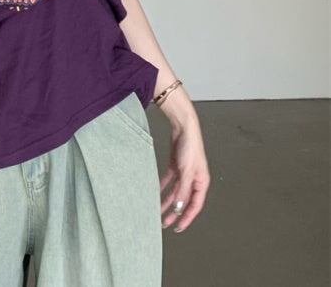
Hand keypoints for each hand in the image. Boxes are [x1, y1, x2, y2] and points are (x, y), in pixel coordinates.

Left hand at [159, 119, 210, 233]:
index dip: (186, 217)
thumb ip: (183, 190)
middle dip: (174, 212)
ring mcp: (184, 173)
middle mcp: (193, 180)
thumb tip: (179, 207)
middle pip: (183, 200)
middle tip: (165, 223)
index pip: (194, 205)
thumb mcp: (186, 171)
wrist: (183, 128)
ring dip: (166, 201)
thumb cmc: (190, 147)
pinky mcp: (175, 166)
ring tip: (158, 211)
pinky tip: (155, 193)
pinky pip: (168, 181)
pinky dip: (162, 187)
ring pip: (175, 191)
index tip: (178, 227)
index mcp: (201, 182)